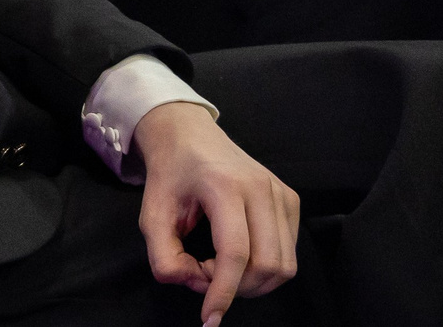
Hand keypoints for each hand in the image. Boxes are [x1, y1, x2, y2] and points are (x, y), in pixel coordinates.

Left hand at [134, 102, 299, 325]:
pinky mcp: (291, 199)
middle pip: (268, 265)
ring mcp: (281, 192)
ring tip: (220, 264)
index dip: (223, 292)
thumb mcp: (152, 214)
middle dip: (238, 287)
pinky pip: (289, 252)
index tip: (209, 318)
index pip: (236, 253)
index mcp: (225, 186)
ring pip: (285, 264)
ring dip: (253, 281)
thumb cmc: (170, 174)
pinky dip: (265, 267)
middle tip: (205, 273)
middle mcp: (261, 187)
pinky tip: (239, 254)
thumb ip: (163, 256)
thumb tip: (194, 285)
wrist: (188, 134)